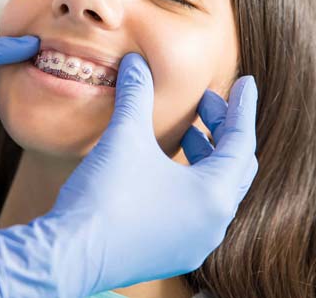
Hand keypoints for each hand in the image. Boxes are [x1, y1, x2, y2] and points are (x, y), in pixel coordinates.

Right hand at [0, 53, 258, 296]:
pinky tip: (165, 170)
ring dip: (206, 159)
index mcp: (214, 195)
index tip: (245, 82)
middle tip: (206, 104)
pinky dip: (191, 185)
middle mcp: (213, 224)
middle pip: (234, 168)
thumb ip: (137, 95)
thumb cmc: (104, 198)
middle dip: (223, 131)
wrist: (70, 254)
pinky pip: (196, 213)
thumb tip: (136, 62)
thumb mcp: (125, 136)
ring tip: (186, 133)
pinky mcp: (172, 254)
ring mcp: (194, 244)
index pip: (242, 141)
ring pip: (215, 193)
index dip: (242, 107)